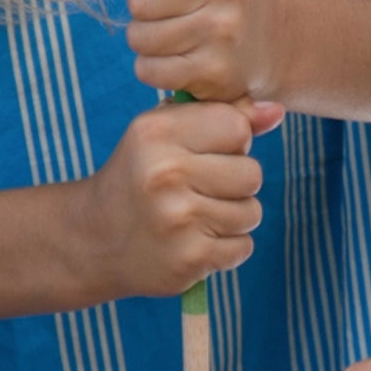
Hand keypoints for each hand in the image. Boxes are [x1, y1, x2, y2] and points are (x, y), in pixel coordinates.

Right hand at [83, 96, 284, 299]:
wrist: (94, 239)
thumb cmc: (140, 176)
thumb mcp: (166, 132)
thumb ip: (222, 115)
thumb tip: (277, 111)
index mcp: (157, 133)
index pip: (237, 127)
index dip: (232, 141)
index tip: (207, 153)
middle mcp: (165, 174)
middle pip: (252, 173)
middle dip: (236, 183)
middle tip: (200, 189)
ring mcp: (178, 220)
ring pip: (251, 212)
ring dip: (233, 216)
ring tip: (196, 216)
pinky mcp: (190, 259)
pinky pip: (243, 247)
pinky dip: (226, 248)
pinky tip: (194, 240)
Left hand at [111, 0, 285, 102]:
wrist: (269, 36)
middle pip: (137, 1)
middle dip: (143, 5)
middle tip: (172, 5)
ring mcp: (224, 30)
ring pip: (139, 38)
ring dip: (147, 38)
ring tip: (176, 30)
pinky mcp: (215, 71)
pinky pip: (149, 71)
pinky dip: (155, 67)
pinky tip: (179, 57)